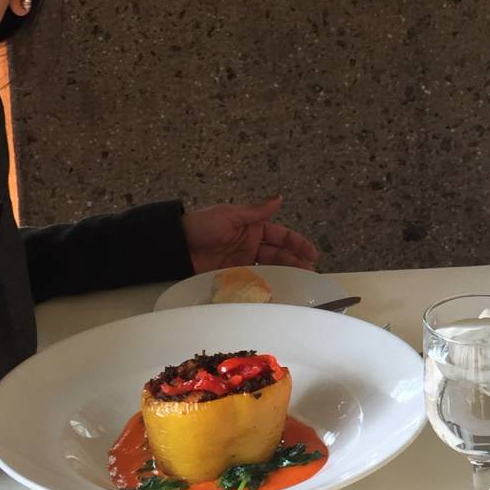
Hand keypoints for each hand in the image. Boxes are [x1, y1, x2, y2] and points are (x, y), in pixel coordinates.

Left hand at [182, 195, 319, 272]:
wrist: (176, 246)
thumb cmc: (203, 226)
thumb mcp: (231, 215)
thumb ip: (257, 212)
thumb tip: (280, 198)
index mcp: (253, 227)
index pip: (282, 236)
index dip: (298, 244)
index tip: (313, 255)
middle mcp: (251, 244)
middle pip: (279, 254)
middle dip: (296, 263)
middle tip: (310, 275)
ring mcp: (243, 261)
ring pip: (269, 268)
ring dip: (284, 275)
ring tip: (300, 285)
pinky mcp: (233, 275)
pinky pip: (253, 280)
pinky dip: (265, 285)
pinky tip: (276, 291)